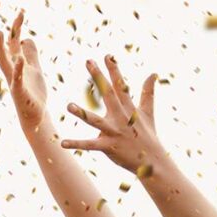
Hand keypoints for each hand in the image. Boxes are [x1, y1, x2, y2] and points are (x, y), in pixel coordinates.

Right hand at [0, 13, 47, 129]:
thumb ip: (31, 54)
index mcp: (15, 64)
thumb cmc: (33, 93)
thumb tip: (27, 39)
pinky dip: (18, 70)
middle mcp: (11, 70)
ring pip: (4, 62)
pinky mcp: (19, 92)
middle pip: (0, 49)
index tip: (19, 11)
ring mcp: (13, 81)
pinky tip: (19, 61)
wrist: (35, 115)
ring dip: (0, 47)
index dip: (13, 27)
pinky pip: (17, 79)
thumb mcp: (35, 68)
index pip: (10, 42)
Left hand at [61, 55, 162, 172]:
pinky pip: (89, 145)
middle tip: (88, 62)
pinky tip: (62, 143)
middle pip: (107, 94)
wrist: (152, 160)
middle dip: (98, 77)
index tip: (107, 56)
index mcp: (128, 108)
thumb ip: (148, 92)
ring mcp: (114, 131)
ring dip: (81, 113)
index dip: (114, 70)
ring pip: (95, 120)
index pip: (120, 85)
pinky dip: (76, 144)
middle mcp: (120, 116)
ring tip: (68, 106)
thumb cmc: (147, 135)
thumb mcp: (148, 112)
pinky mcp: (108, 146)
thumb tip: (153, 73)